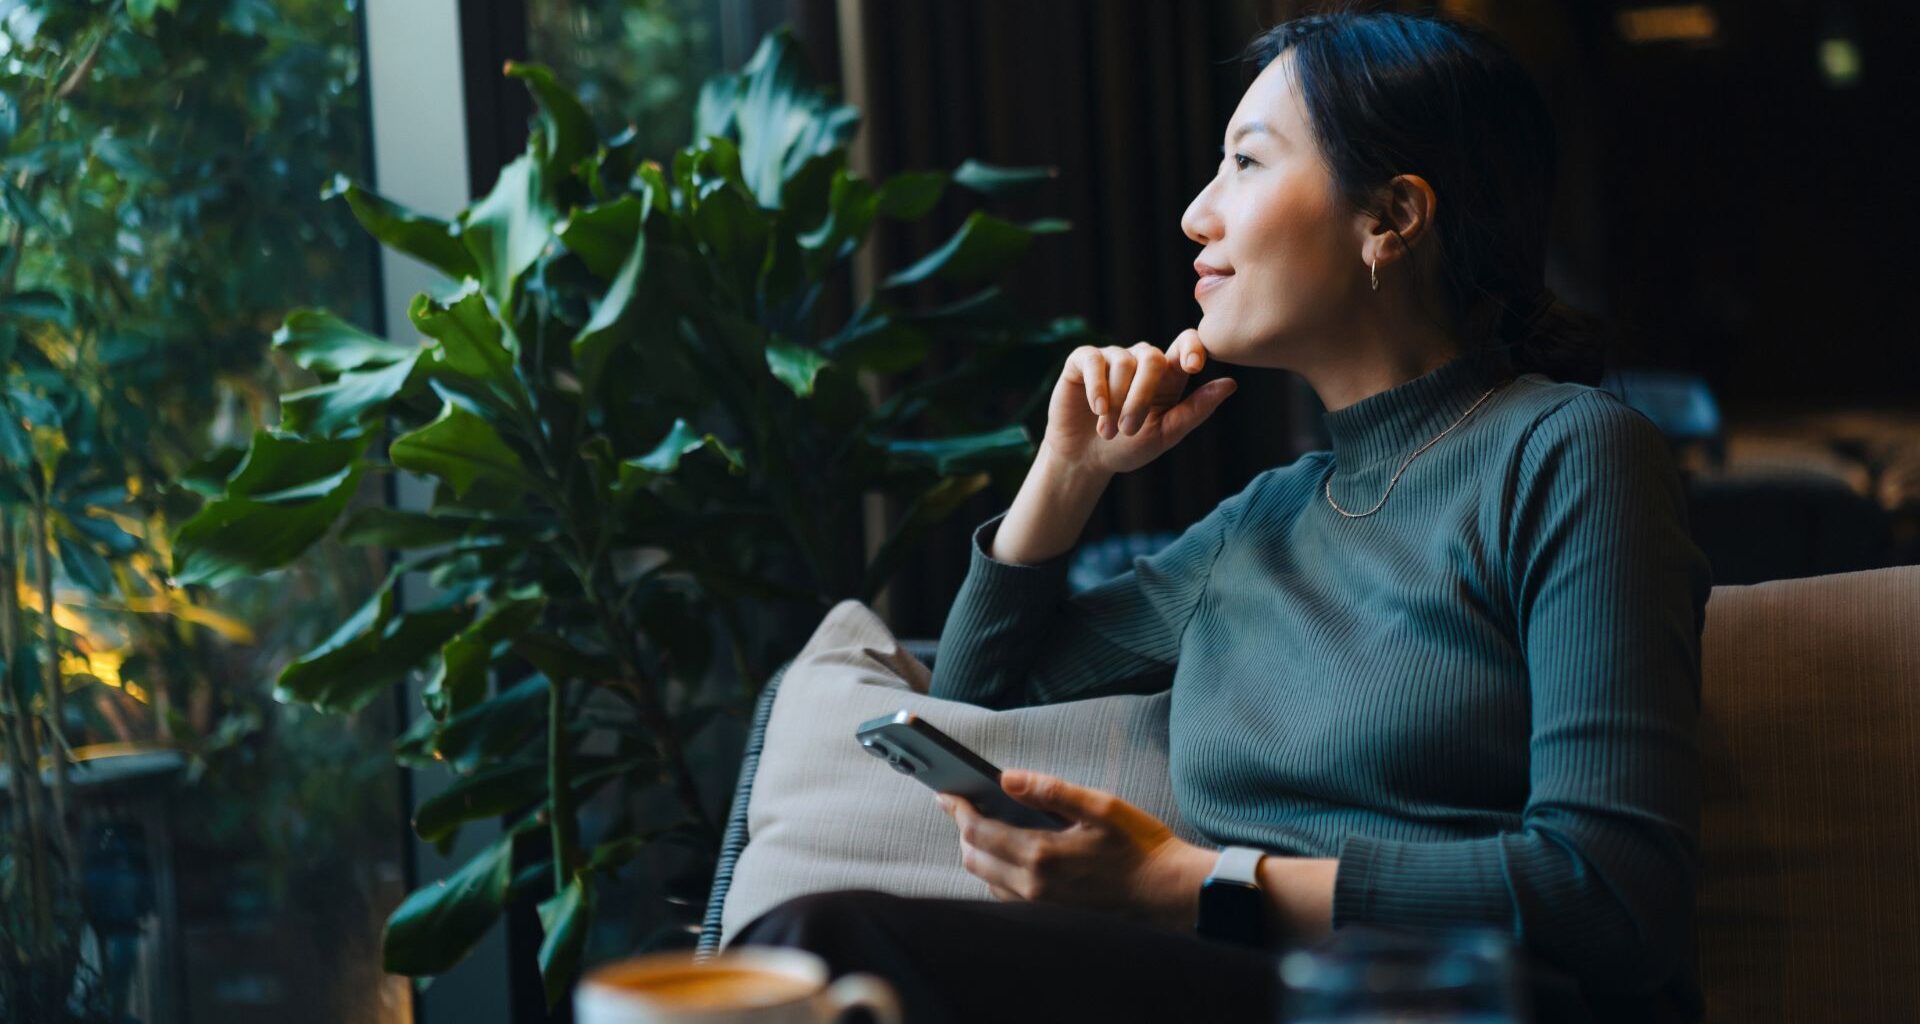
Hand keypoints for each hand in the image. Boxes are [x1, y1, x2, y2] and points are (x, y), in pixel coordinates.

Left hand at [936, 768, 1214, 930]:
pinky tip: (1008, 854)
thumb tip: (1007, 778)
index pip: (978, 831)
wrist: (1168, 895)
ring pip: (986, 879)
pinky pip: (1005, 895)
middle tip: (963, 804)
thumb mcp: (1101, 806)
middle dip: (963, 829)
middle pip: (973, 857)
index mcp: (1042, 854)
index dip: (957, 809)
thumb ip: (1051, 790)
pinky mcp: (1048, 917)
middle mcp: (1032, 886)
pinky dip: (996, 872)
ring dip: (978, 852)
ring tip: (983, 825)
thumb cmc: (1140, 847)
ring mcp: (1039, 907)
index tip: (946, 792)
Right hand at [1042, 330, 1237, 476]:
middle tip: (1128, 429)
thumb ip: (1195, 409)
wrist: (1084, 459)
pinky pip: (1093, 360)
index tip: (1193, 367)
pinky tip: (1097, 409)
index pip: (1186, 343)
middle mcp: (1141, 360)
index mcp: (1168, 375)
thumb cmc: (1128, 447)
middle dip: (1141, 396)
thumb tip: (1231, 384)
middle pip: (1152, 358)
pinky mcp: (1082, 360)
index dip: (1192, 347)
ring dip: (1116, 402)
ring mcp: (1112, 357)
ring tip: (1107, 431)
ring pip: (1122, 363)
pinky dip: (1097, 387)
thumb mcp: (1165, 434)